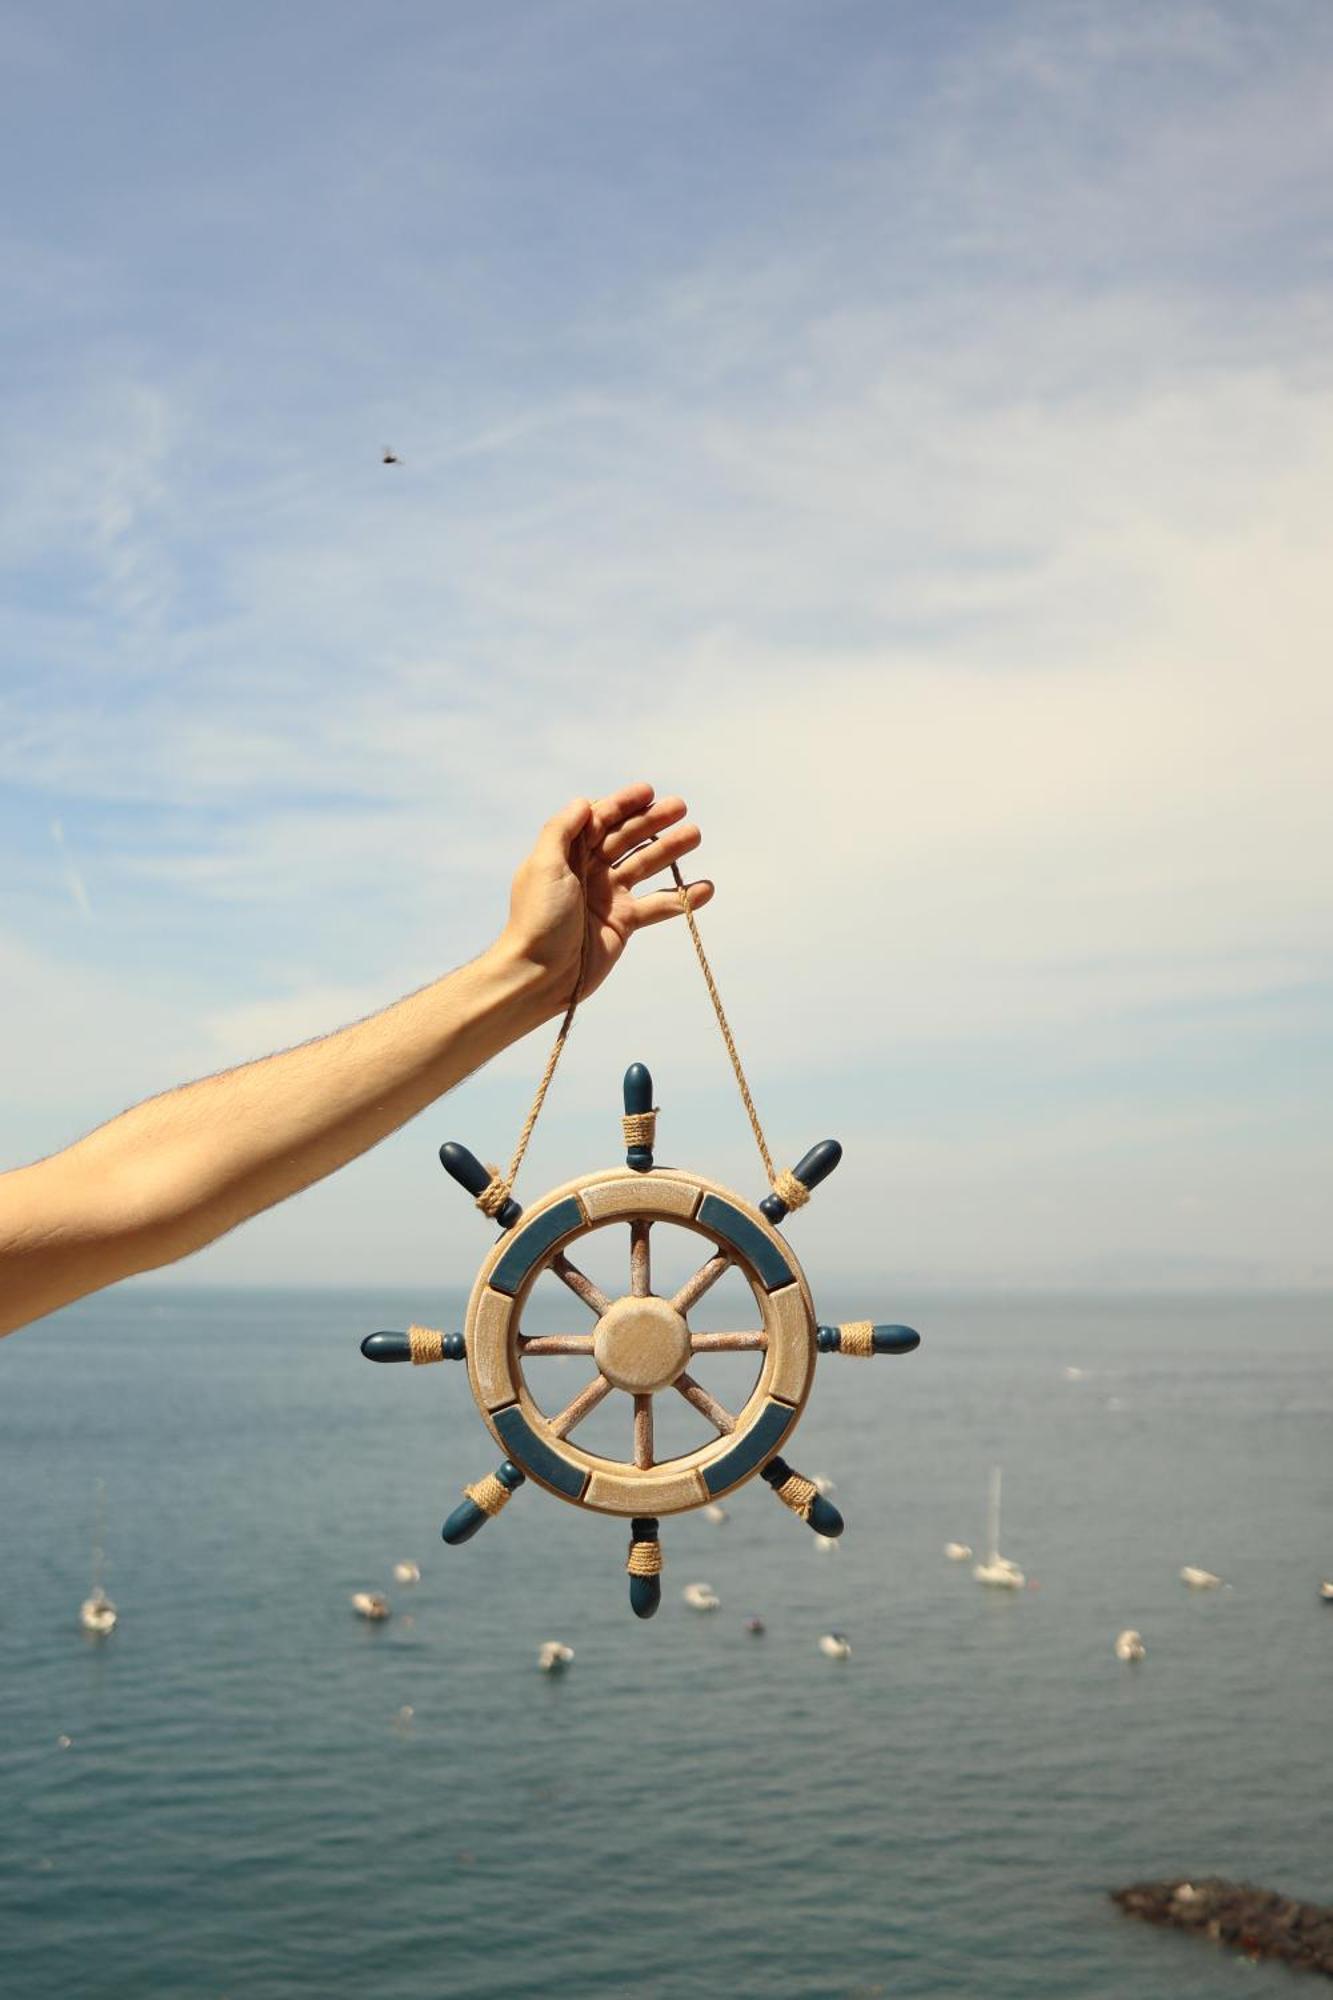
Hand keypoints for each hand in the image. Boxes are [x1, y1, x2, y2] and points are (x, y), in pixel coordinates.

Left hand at [499, 781, 713, 1012]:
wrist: (540, 973)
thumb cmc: (538, 918)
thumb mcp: (543, 866)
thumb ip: (561, 830)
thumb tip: (584, 802)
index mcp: (567, 854)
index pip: (600, 820)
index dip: (623, 804)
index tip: (649, 791)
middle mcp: (589, 871)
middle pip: (626, 838)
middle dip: (652, 821)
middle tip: (681, 807)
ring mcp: (609, 896)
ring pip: (645, 866)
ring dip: (670, 850)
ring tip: (695, 834)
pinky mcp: (623, 923)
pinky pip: (658, 906)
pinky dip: (682, 898)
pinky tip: (705, 889)